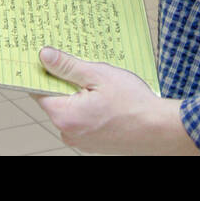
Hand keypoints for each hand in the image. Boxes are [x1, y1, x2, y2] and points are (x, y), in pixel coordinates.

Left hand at [33, 47, 198, 154]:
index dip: (44, 71)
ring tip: (101, 84)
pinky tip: (107, 99)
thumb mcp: (99, 75)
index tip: (48, 57)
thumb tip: (44, 56)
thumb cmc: (133, 104)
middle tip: (84, 66)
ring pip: (70, 109)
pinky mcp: (93, 143)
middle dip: (66, 81)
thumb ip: (68, 66)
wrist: (160, 130)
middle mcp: (68, 132)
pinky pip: (83, 120)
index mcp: (65, 116)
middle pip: (55, 99)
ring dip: (80, 95)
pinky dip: (89, 108)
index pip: (39, 90)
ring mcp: (81, 140)